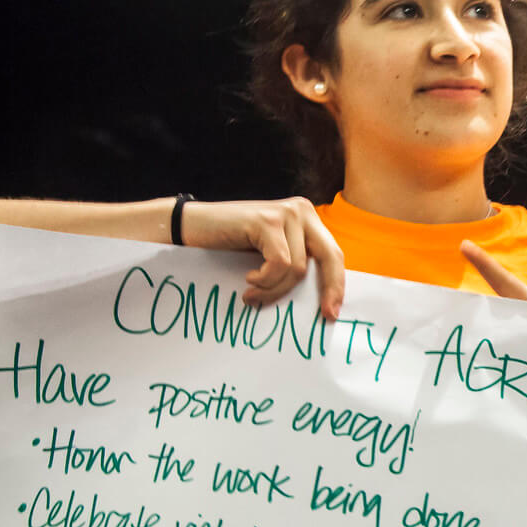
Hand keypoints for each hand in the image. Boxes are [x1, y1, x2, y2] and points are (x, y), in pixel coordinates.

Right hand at [180, 197, 345, 317]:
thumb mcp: (271, 254)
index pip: (332, 255)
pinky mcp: (267, 221)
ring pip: (298, 268)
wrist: (190, 228)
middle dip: (329, 289)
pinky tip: (249, 280)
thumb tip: (324, 299)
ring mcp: (285, 213)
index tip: (332, 313)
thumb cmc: (230, 246)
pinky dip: (265, 280)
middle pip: (329, 257)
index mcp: (307, 218)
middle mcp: (301, 211)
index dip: (336, 284)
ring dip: (275, 289)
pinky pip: (280, 264)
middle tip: (323, 315)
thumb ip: (296, 264)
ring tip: (253, 293)